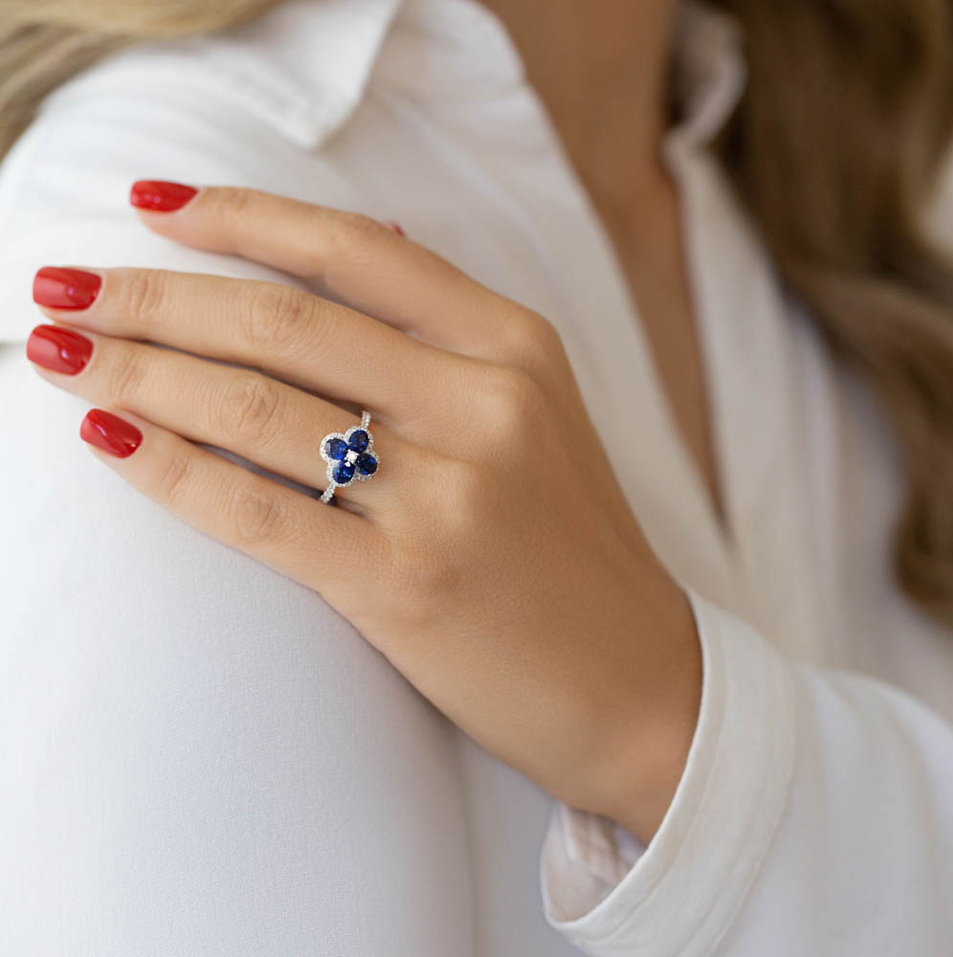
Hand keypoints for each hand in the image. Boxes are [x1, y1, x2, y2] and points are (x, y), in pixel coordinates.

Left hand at [26, 182, 700, 842]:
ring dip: (140, 373)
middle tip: (66, 287)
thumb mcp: (538, 414)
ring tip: (62, 354)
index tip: (153, 207)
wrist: (639, 681)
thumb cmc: (572, 548)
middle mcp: (485, 403)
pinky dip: (171, 470)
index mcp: (515, 347)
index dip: (240, 215)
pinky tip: (111, 438)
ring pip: (256, 407)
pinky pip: (260, 510)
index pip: (355, 249)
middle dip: (155, 296)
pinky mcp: (408, 585)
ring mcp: (449, 494)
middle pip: (284, 320)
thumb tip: (370, 242)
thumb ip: (450, 337)